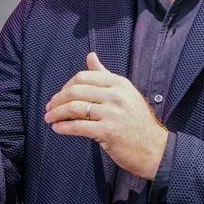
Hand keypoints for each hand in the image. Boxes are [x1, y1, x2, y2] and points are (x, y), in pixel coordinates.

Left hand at [44, 52, 168, 179]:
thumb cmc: (137, 121)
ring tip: (49, 118)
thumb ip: (105, 74)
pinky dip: (63, 127)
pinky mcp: (108, 132)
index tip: (59, 96)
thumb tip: (90, 56)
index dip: (66, 86)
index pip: (83, 77)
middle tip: (49, 108)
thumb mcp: (125, 92)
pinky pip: (78, 126)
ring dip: (56, 113)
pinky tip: (57, 128)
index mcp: (118, 83)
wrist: (153, 148)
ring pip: (74, 108)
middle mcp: (116, 95)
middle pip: (76, 91)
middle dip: (57, 100)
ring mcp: (112, 113)